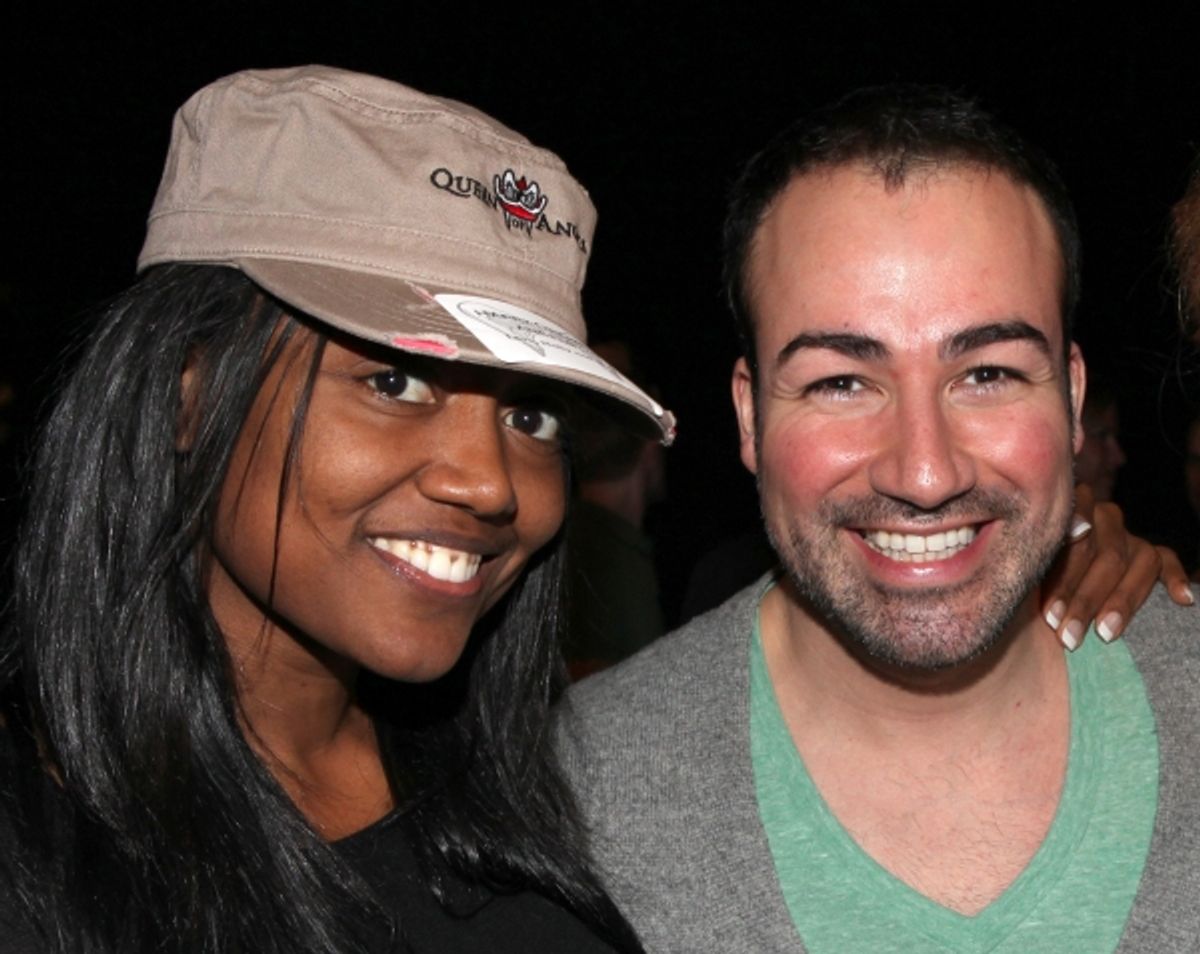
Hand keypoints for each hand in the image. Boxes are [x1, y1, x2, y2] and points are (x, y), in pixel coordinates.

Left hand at [1041, 483, 1194, 649]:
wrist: (1053, 577)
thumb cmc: (1033, 572)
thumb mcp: (1028, 563)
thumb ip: (1032, 558)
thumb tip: (1033, 558)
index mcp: (1068, 512)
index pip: (1071, 534)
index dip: (1064, 570)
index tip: (1053, 600)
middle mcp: (1104, 518)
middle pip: (1106, 555)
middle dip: (1084, 600)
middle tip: (1067, 636)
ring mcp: (1130, 536)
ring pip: (1140, 561)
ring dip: (1121, 601)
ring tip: (1104, 634)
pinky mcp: (1154, 553)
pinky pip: (1168, 560)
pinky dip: (1175, 578)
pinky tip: (1182, 599)